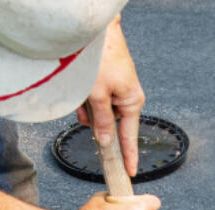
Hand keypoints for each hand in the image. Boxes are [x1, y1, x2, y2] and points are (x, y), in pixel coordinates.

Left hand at [76, 17, 143, 176]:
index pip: (130, 137)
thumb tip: (104, 141)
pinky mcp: (108, 81)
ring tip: (83, 91)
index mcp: (132, 102)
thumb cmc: (101, 59)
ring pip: (100, 110)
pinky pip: (96, 98)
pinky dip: (87, 97)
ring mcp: (118, 88)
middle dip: (95, 121)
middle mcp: (128, 97)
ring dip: (88, 107)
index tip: (130, 172)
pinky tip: (82, 88)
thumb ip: (101, 122)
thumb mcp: (98, 95)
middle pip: (110, 123)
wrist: (98, 32)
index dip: (128, 157)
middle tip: (86, 109)